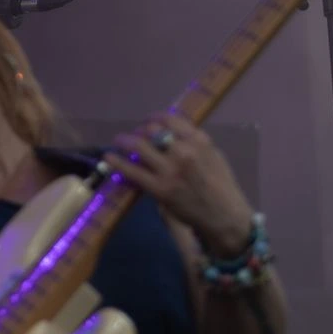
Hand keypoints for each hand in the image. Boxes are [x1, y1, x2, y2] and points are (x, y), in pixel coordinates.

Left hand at [108, 115, 254, 254]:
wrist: (224, 215)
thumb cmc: (220, 186)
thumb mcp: (213, 156)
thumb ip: (192, 143)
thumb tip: (169, 134)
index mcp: (199, 141)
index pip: (170, 119)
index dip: (154, 118)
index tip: (147, 122)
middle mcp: (185, 151)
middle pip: (152, 130)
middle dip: (139, 130)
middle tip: (134, 135)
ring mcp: (170, 170)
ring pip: (139, 146)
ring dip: (125, 141)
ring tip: (118, 141)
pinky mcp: (159, 188)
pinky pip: (132, 171)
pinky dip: (117, 161)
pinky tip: (108, 157)